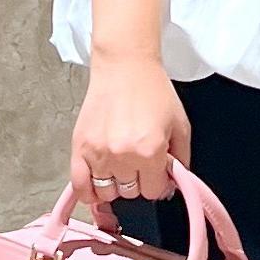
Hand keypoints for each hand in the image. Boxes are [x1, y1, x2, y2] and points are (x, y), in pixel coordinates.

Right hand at [71, 48, 190, 210]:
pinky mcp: (79, 147)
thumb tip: (172, 183)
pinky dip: (87, 192)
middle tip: (139, 163)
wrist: (125, 66)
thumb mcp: (180, 126)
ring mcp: (98, 153)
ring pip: (106, 192)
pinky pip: (79, 185)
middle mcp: (123, 156)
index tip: (157, 173)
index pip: (153, 191)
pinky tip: (96, 189)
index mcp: (150, 151)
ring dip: (115, 185)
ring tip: (119, 169)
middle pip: (130, 193)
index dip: (158, 183)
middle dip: (138, 181)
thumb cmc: (152, 91)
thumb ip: (181, 160)